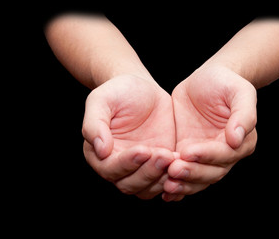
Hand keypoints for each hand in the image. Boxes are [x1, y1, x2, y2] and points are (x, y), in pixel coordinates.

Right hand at [82, 75, 175, 198]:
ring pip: (148, 189)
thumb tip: (100, 150)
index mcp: (99, 154)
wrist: (143, 89)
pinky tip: (184, 164)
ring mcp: (140, 168)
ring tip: (174, 158)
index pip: (110, 170)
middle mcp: (119, 166)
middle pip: (129, 185)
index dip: (126, 164)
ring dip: (161, 178)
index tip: (143, 149)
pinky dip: (175, 179)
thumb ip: (94, 124)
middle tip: (164, 155)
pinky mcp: (160, 166)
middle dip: (147, 173)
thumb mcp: (101, 100)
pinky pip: (166, 182)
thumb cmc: (118, 92)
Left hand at [162, 65, 257, 200]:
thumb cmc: (225, 82)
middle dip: (192, 173)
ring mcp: (205, 157)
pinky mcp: (187, 155)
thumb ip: (243, 114)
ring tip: (166, 184)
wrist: (205, 80)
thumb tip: (237, 139)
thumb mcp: (239, 91)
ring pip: (197, 179)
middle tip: (173, 170)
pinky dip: (176, 186)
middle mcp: (225, 155)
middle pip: (211, 173)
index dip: (207, 155)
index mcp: (241, 141)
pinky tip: (163, 191)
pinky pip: (183, 174)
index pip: (225, 154)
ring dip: (183, 184)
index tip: (188, 151)